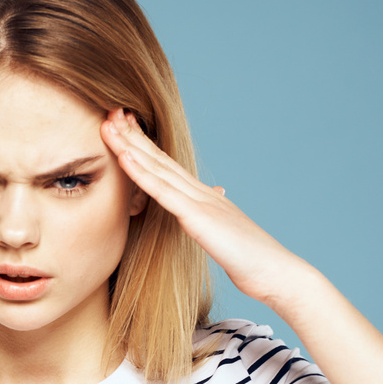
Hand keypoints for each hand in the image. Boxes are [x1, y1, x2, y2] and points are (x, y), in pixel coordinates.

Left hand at [99, 108, 311, 307]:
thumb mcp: (225, 230)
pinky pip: (163, 192)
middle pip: (159, 158)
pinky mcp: (197, 217)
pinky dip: (142, 174)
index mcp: (203, 197)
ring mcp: (198, 202)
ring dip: (129, 145)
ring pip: (157, 168)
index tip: (124, 126)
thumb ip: (215, 211)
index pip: (168, 165)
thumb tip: (217, 193)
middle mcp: (199, 192)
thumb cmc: (251, 257)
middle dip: (132, 135)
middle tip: (110, 112)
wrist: (274, 271)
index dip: (145, 144)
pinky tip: (124, 157)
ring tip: (108, 124)